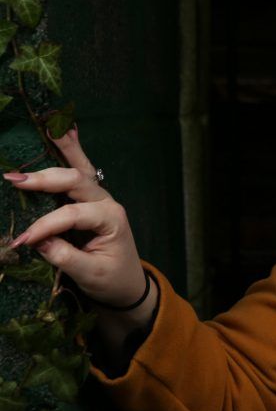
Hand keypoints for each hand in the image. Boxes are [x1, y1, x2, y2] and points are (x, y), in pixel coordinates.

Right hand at [3, 126, 148, 311]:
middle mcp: (107, 203)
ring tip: (51, 126)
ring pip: (80, 168)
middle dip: (45, 179)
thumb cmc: (111, 279)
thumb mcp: (90, 274)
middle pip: (76, 182)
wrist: (127, 284)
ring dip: (63, 149)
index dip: (46, 226)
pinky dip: (70, 151)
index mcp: (111, 220)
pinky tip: (64, 130)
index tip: (23, 241)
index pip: (73, 215)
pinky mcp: (89, 200)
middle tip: (14, 179)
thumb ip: (64, 257)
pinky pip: (80, 171)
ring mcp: (99, 198)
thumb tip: (36, 241)